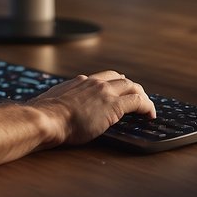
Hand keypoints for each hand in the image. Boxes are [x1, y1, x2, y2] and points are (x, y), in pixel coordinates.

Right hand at [29, 71, 154, 145]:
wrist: (46, 118)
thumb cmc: (45, 117)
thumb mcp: (53, 104)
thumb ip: (60, 103)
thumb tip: (55, 111)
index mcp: (79, 82)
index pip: (102, 78)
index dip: (114, 83)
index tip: (119, 90)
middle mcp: (94, 83)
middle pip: (120, 79)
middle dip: (131, 88)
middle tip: (138, 98)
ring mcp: (105, 92)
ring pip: (132, 87)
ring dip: (142, 96)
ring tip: (147, 108)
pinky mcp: (114, 106)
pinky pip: (138, 102)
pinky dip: (147, 107)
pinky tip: (150, 115)